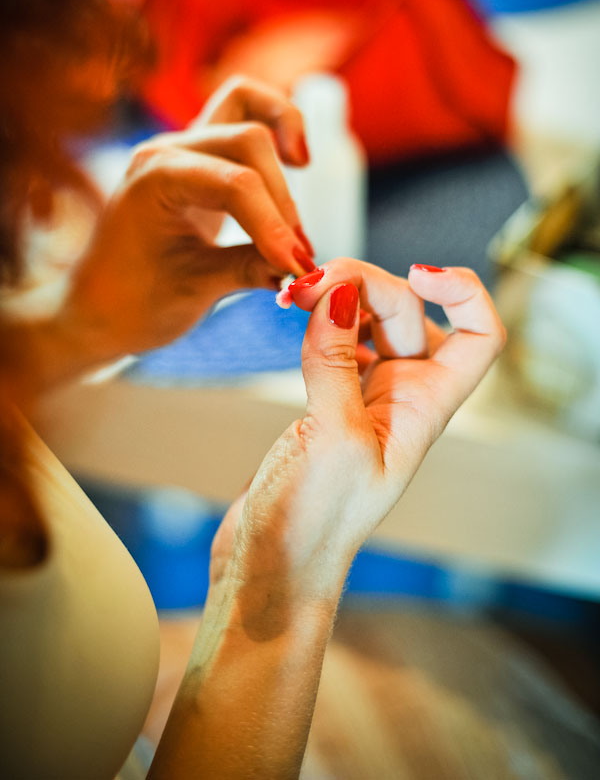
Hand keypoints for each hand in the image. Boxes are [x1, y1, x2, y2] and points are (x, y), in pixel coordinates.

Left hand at [59, 76, 314, 360]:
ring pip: (246, 108)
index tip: (297, 268)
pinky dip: (274, 125)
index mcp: (154, 178)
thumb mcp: (195, 291)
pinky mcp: (200, 158)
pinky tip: (296, 160)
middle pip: (249, 142)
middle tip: (297, 258)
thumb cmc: (133, 302)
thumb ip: (251, 269)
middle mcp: (167, 150)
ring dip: (281, 154)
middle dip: (281, 202)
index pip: (235, 183)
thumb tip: (306, 270)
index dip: (273, 226)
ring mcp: (182, 147)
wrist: (97, 310)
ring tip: (298, 200)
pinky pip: (240, 112)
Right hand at [218, 260, 505, 611]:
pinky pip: (339, 341)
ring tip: (295, 294)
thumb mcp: (333, 436)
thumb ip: (336, 360)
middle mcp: (405, 397)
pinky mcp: (331, 401)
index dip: (462, 293)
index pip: (479, 335)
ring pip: (371, 321)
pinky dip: (322, 319)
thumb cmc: (315, 520)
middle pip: (408, 312)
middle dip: (364, 285)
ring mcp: (367, 398)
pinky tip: (297, 317)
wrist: (276, 561)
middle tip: (308, 285)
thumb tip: (338, 293)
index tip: (416, 275)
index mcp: (426, 407)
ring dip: (339, 297)